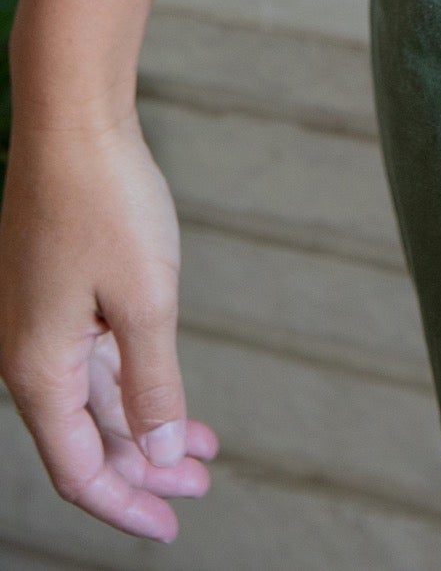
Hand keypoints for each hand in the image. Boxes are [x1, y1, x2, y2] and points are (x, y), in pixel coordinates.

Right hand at [0, 113, 216, 541]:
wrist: (72, 119)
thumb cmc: (106, 202)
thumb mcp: (146, 301)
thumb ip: (154, 384)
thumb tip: (164, 452)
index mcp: (39, 371)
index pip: (80, 470)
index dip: (126, 505)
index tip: (174, 525)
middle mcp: (30, 354)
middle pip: (88, 439)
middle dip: (145, 468)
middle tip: (202, 488)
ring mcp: (42, 321)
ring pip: (94, 399)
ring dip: (145, 425)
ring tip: (203, 448)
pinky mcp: (59, 290)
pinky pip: (94, 358)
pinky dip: (134, 380)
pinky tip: (169, 388)